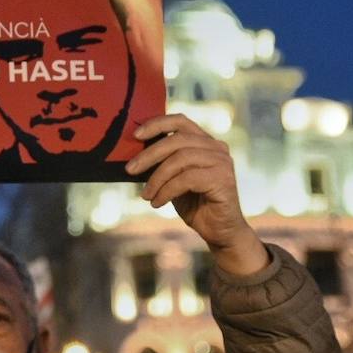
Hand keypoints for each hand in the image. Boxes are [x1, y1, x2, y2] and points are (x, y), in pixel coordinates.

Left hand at [125, 113, 266, 275]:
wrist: (220, 231)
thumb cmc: (195, 204)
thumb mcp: (173, 180)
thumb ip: (162, 164)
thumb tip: (133, 157)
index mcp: (205, 142)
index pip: (180, 121)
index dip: (157, 124)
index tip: (135, 134)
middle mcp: (216, 147)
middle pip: (176, 140)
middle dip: (149, 155)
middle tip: (129, 170)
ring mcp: (222, 161)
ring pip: (180, 159)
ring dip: (157, 178)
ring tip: (145, 195)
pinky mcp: (223, 178)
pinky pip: (187, 179)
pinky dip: (167, 191)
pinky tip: (157, 203)